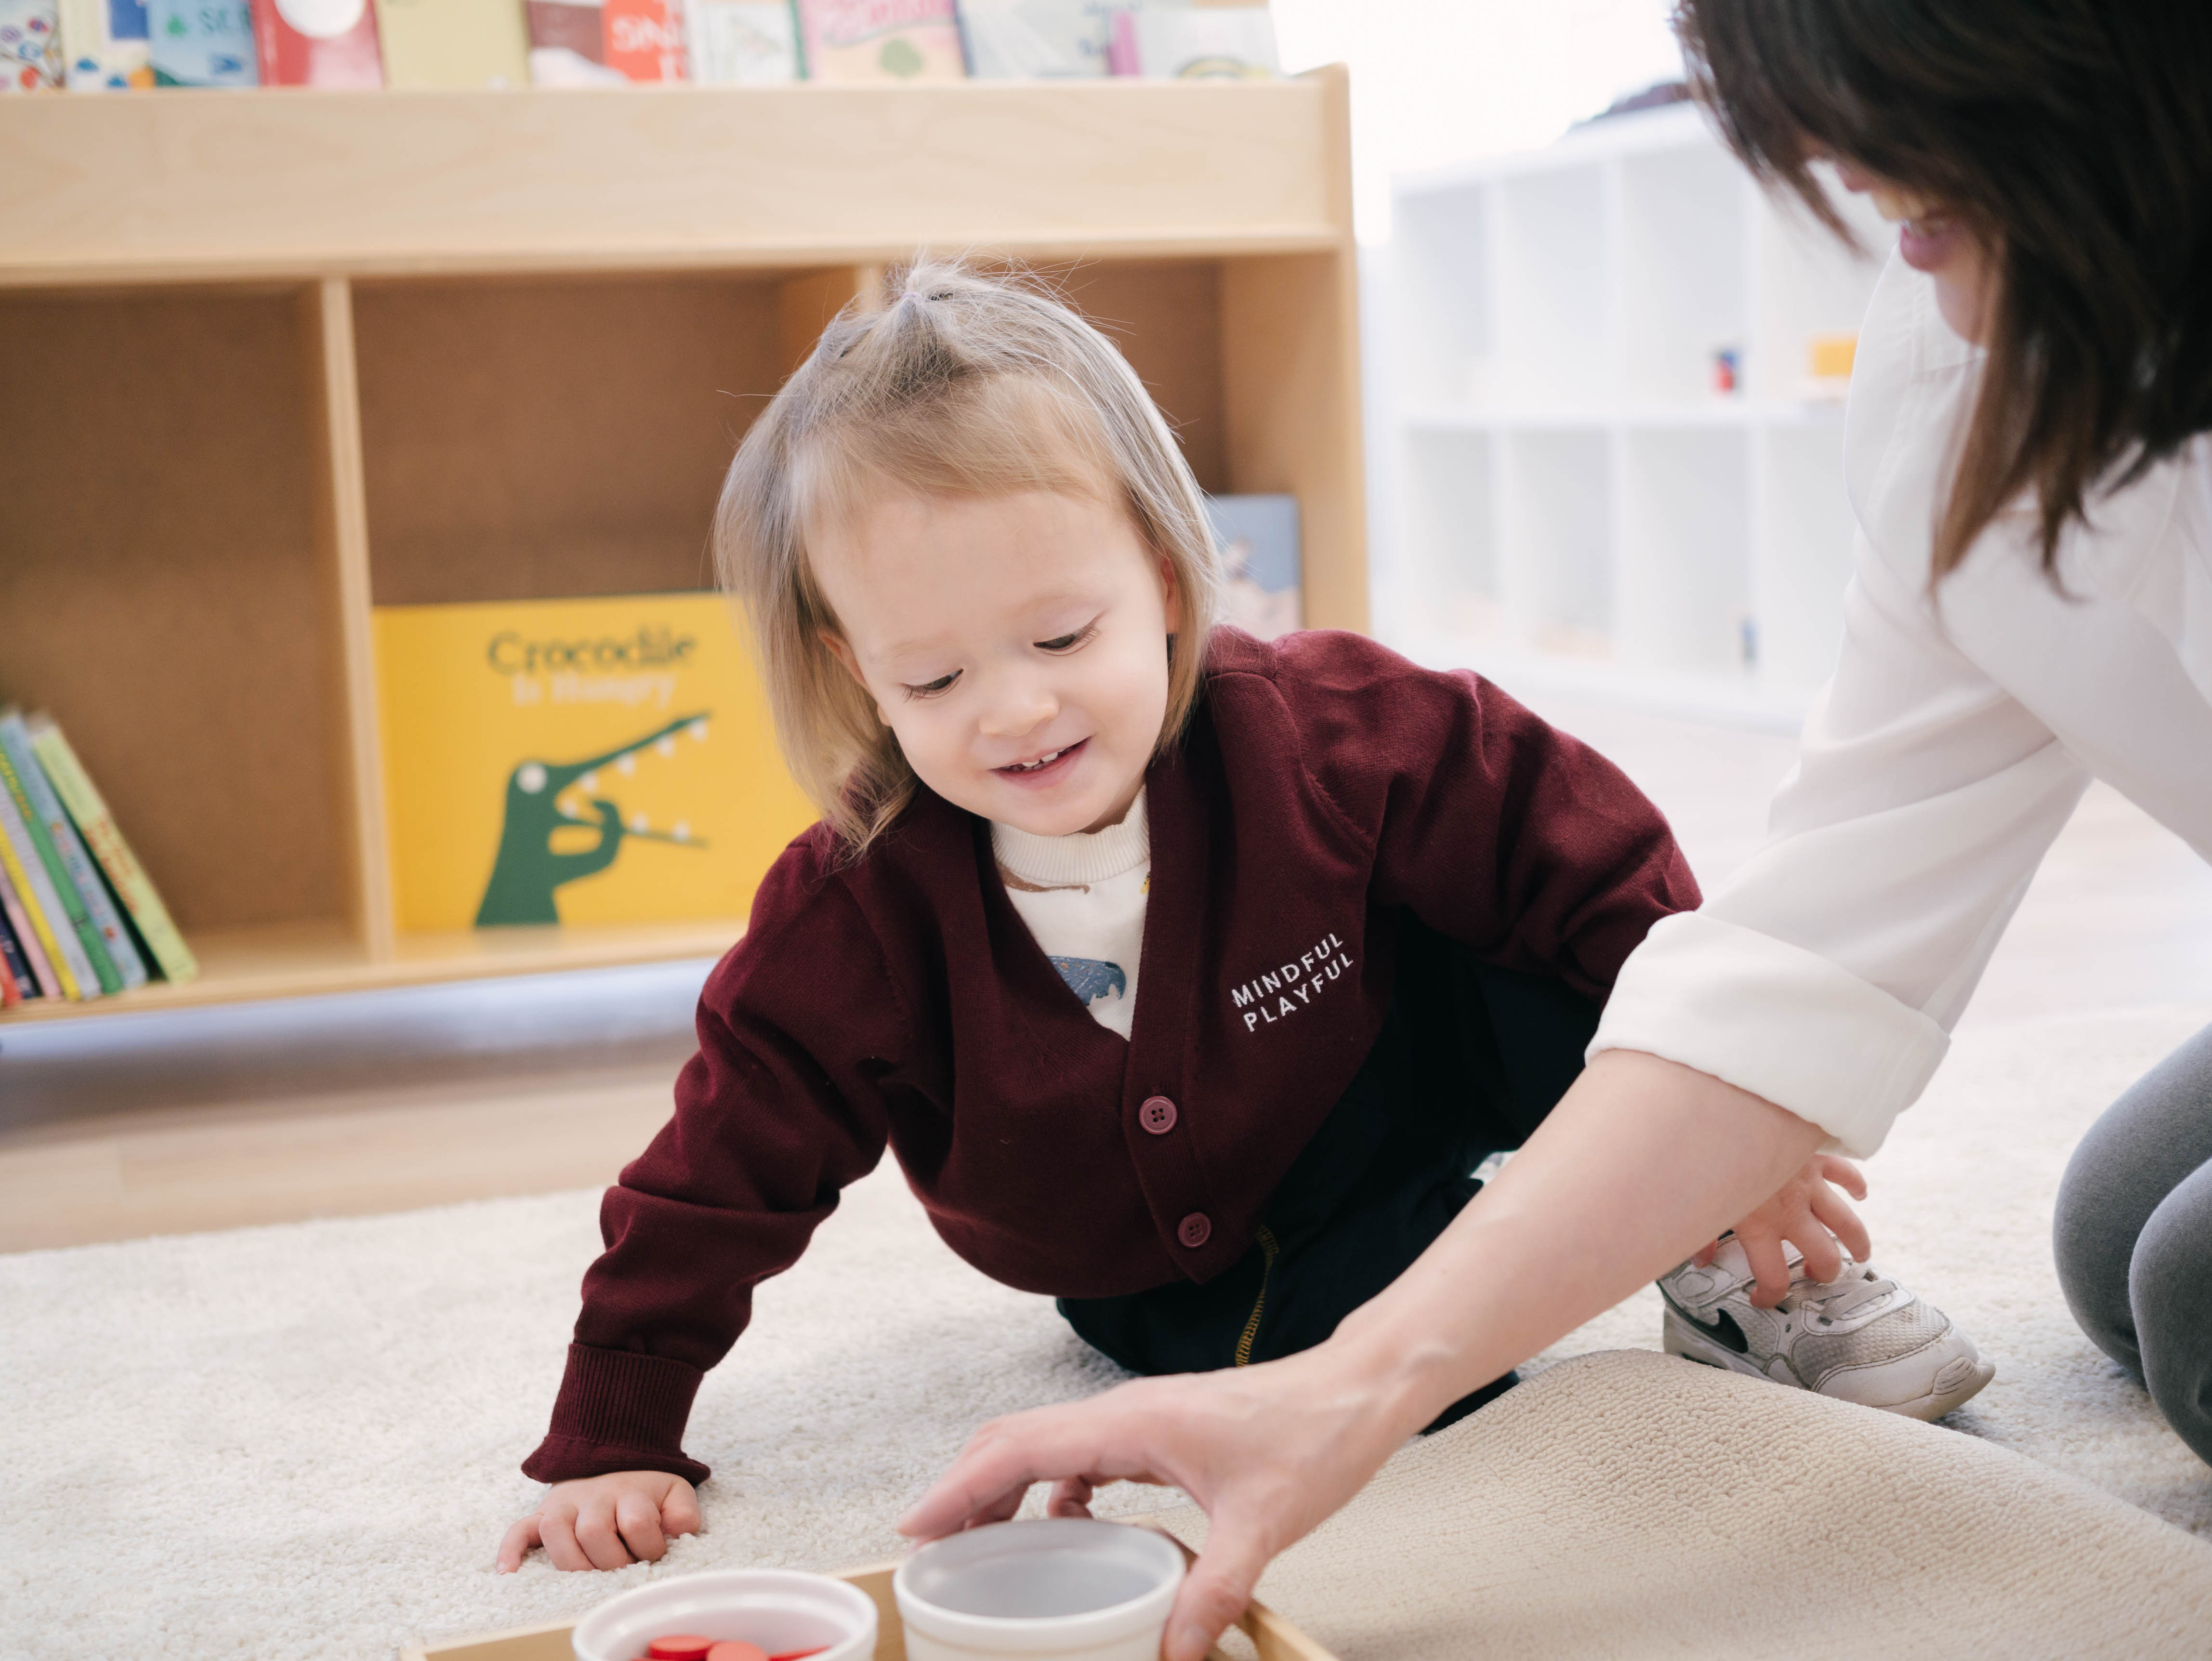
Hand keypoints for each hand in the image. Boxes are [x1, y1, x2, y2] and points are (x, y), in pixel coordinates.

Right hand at [496, 1470, 701, 1572]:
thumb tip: (676, 1531)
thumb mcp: (674, 1494)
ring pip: (556, 1531)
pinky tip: (510, 1572)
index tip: (654, 1554)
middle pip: (594, 1531)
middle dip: (612, 1561)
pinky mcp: (541, 1514)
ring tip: (587, 1576)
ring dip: (573, 1561)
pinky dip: (511, 1550)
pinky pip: (518, 1529)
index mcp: (629, 1491)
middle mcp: (593, 1496)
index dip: (650, 1546)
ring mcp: (563, 1504)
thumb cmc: (644, 1493)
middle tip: (622, 1567)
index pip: (638, 1522)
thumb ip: (683, 1513)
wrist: (613, 1461)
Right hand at [899, 1343, 1421, 1660]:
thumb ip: (1214, 1590)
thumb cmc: (1314, 1435)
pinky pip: (1085, 1456)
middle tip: (930, 1547)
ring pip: (1047, 1445)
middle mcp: (1125, 1411)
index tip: (916, 1528)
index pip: (1019, 1449)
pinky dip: (1056, 1489)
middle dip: (966, 1489)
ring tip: (980, 1544)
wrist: (1356, 1389)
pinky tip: (1066, 1528)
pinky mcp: (1160, 1431)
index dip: (959, 1488)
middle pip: (1016, 1440)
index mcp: (1132, 1423)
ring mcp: (1141, 1417)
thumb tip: (1172, 1654)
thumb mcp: (1263, 1524)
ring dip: (1006, 1487)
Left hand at [1696, 1153, 1869, 1305]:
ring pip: (1847, 1223)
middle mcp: (1790, 1212)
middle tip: (1817, 1276)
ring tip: (1859, 1255)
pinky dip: (1856, 1184)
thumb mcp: (1698, 1203)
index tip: (1762, 1299)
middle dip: (1825, 1273)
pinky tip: (1860, 1194)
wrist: (1727, 1110)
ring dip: (1857, 1242)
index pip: (1773, 1278)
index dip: (1770, 1296)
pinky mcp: (1816, 1158)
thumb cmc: (1706, 1157)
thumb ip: (1701, 1236)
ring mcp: (1809, 1185)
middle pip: (1823, 1256)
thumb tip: (1700, 1262)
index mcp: (1760, 1228)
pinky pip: (1847, 1173)